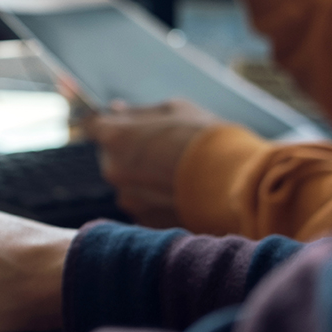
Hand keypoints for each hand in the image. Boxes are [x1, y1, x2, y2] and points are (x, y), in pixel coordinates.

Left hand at [84, 99, 223, 227]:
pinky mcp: (144, 222)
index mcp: (115, 138)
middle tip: (162, 149)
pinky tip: (182, 194)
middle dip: (129, 151)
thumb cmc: (206, 138)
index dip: (107, 124)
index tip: (120, 124)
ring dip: (143, 178)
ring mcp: (128, 200)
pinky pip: (144, 205)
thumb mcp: (175, 110)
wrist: (237, 184)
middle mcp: (113, 171)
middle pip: (110, 156)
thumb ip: (138, 111)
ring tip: (177, 174)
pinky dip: (157, 200)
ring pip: (128, 183)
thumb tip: (115, 109)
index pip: (93, 126)